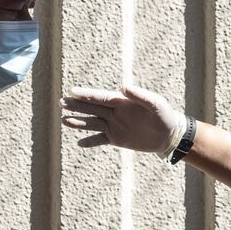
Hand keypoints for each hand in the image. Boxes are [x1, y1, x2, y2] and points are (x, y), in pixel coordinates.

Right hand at [61, 85, 186, 156]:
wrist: (169, 134)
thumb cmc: (165, 115)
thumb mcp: (156, 104)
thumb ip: (140, 95)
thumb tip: (123, 87)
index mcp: (122, 101)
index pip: (100, 97)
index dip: (86, 95)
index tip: (72, 91)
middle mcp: (115, 112)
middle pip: (92, 108)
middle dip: (77, 106)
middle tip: (61, 102)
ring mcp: (114, 126)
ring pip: (92, 123)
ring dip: (78, 122)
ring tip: (63, 121)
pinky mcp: (116, 139)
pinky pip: (100, 140)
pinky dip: (90, 142)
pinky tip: (79, 143)